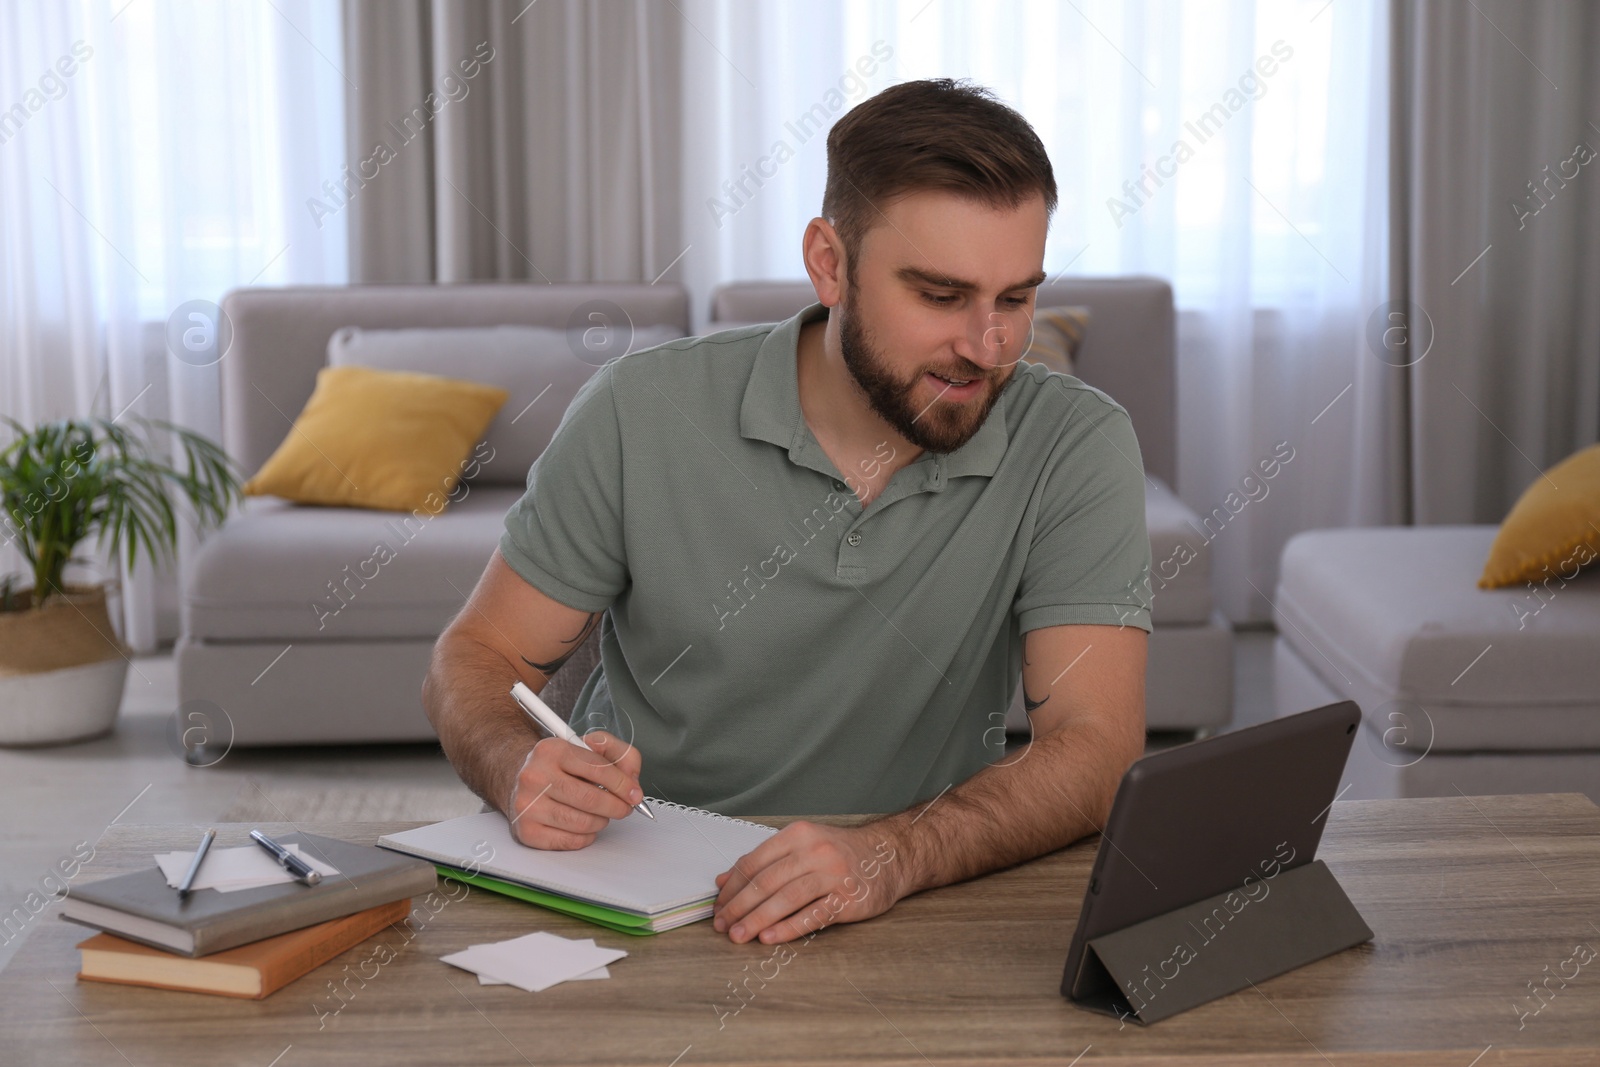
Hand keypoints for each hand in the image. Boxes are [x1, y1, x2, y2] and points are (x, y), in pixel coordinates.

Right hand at [506, 730, 642, 849]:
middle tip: (624, 808)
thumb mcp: (589, 746)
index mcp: (553, 750)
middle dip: (617, 807)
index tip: (635, 795)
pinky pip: (570, 841)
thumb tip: (632, 781)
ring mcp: (527, 805)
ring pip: (582, 823)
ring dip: (601, 821)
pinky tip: (584, 825)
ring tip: (601, 814)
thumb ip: (619, 754)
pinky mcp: (526, 831)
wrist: (518, 778)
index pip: (598, 769)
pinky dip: (586, 837)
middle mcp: (535, 776)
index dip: (623, 785)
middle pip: (590, 799)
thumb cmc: (559, 765)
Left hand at [711, 822, 904, 944]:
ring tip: (739, 936)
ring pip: (787, 898)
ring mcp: (834, 874)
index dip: (732, 887)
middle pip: (767, 881)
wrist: (889, 856)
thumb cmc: (839, 853)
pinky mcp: (849, 899)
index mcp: (798, 835)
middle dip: (739, 906)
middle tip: (722, 926)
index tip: (718, 906)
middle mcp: (815, 851)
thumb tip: (723, 881)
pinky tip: (769, 938)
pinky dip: (788, 928)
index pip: (754, 862)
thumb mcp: (801, 846)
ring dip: (757, 920)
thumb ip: (763, 861)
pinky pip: (813, 916)